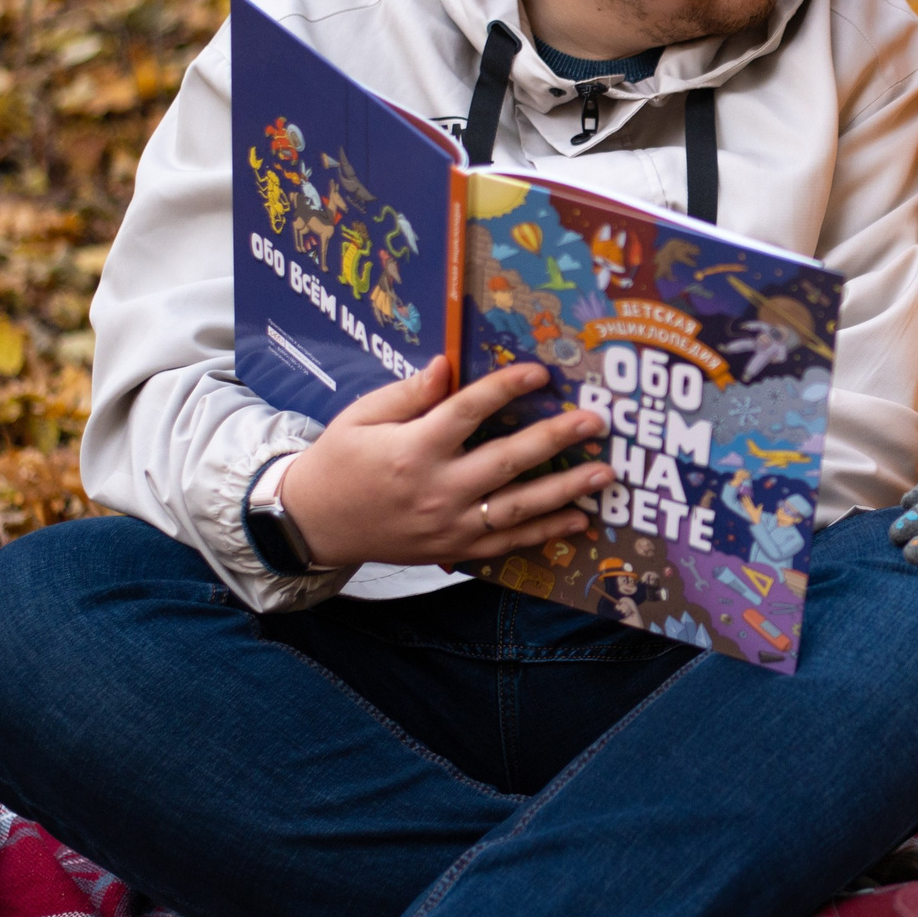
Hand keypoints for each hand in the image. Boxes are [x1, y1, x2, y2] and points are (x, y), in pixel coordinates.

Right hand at [278, 357, 610, 569]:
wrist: (314, 524)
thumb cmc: (340, 461)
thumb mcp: (362, 418)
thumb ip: (408, 394)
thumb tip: (447, 365)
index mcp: (411, 450)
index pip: (466, 412)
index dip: (505, 389)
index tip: (540, 372)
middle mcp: (435, 490)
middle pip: (504, 462)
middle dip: (554, 440)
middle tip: (594, 422)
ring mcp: (447, 526)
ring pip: (516, 509)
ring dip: (565, 491)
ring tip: (603, 475)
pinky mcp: (453, 550)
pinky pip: (506, 543)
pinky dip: (544, 534)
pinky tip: (579, 520)